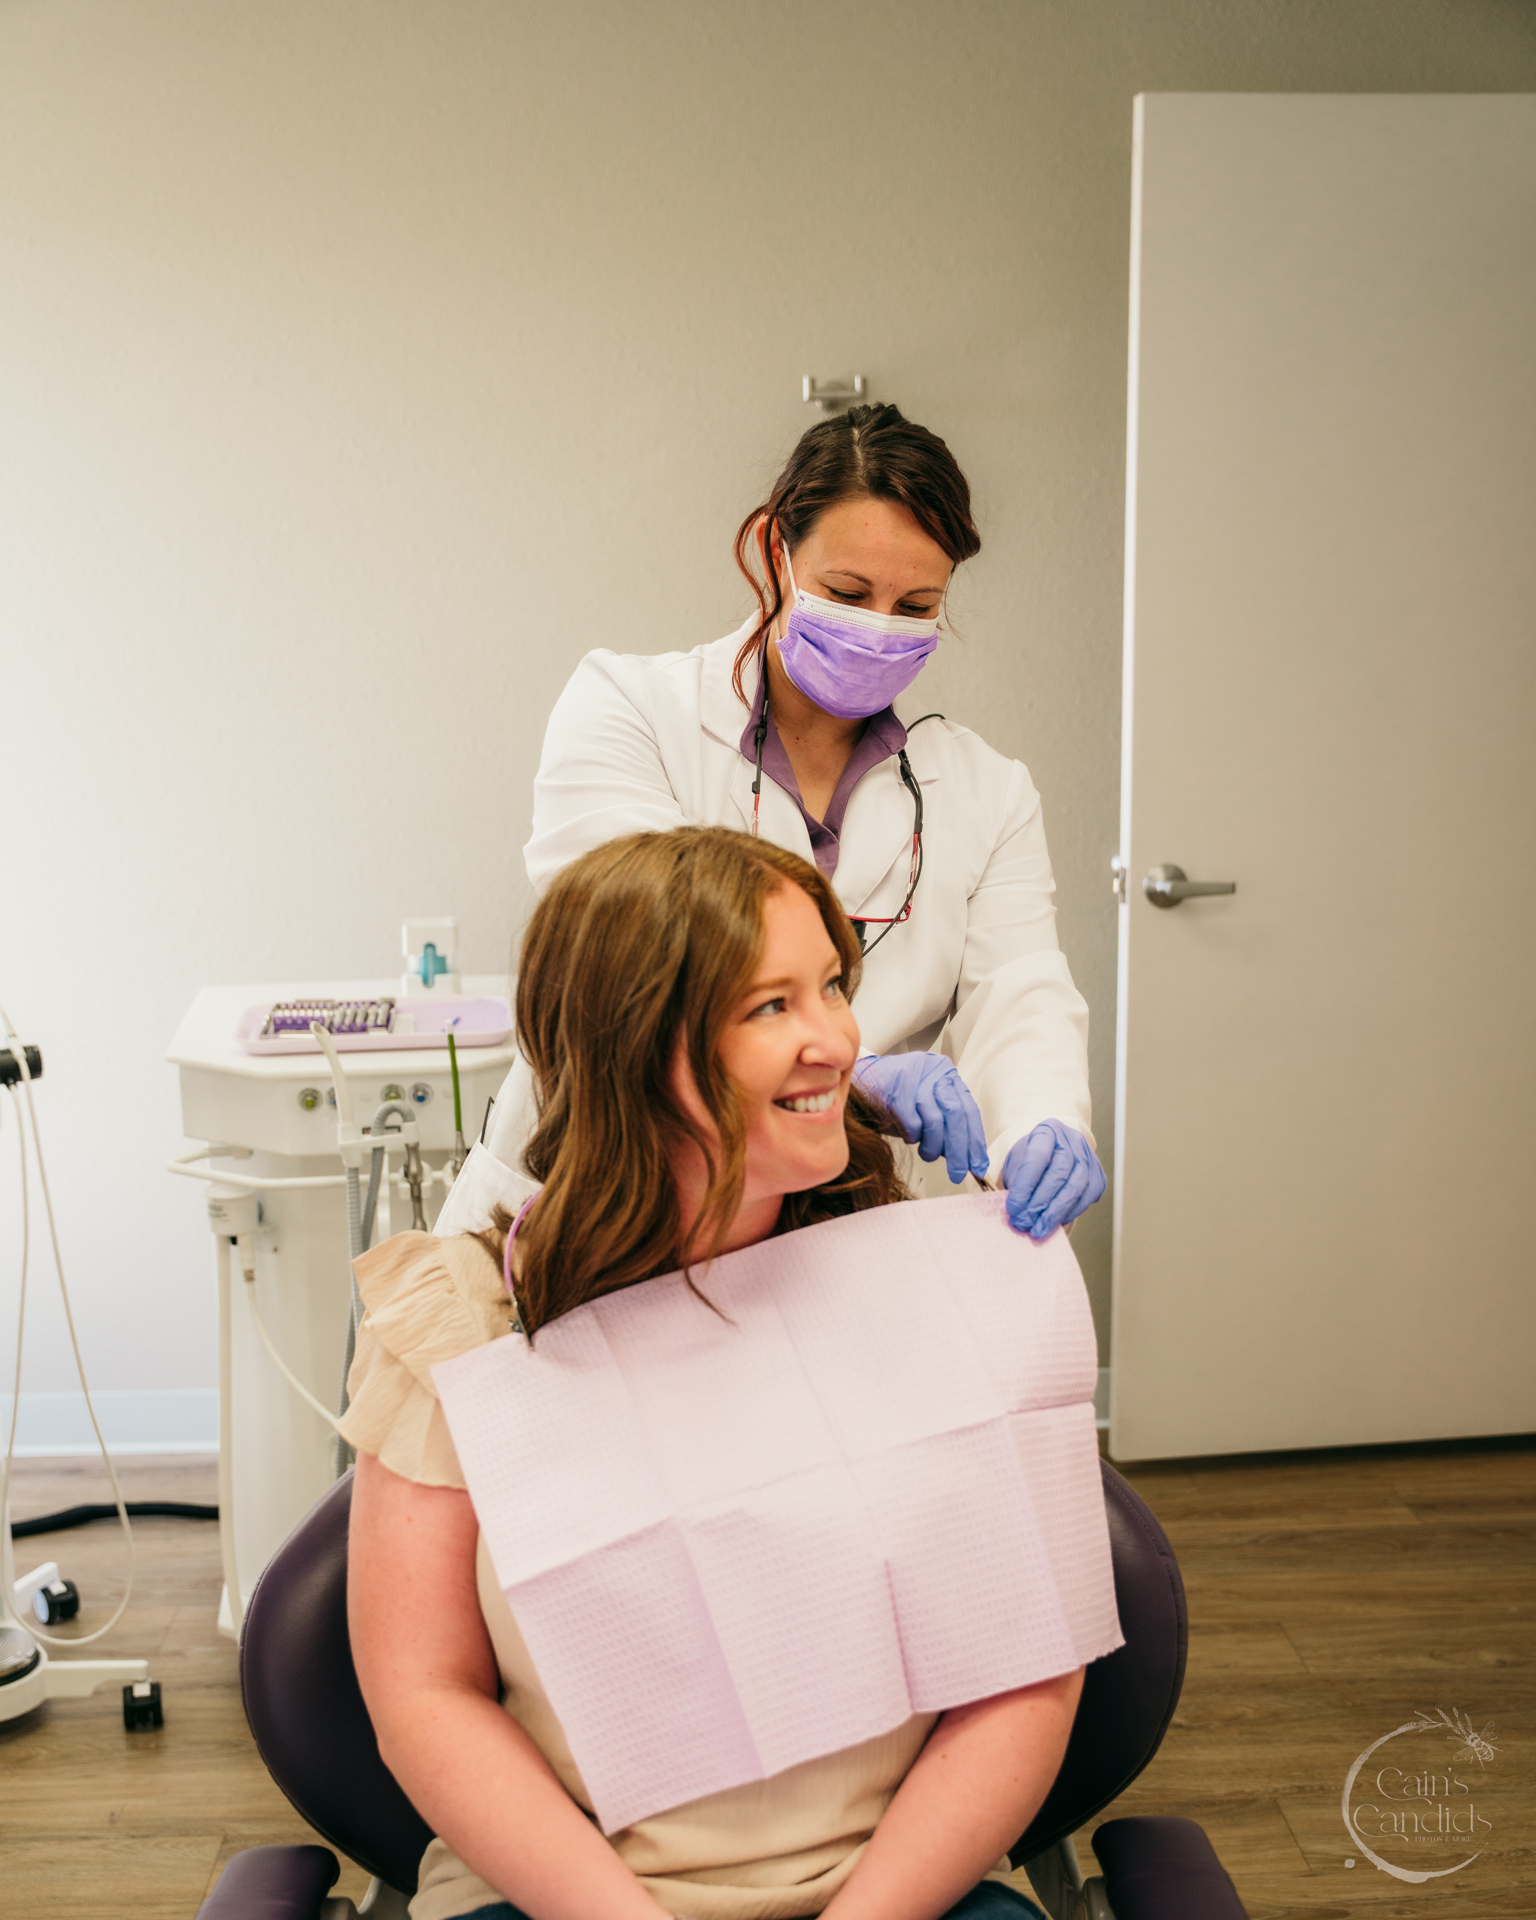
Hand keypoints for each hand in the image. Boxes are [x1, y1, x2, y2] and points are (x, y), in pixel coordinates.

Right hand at [852, 1052, 990, 1186]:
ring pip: (936, 1121)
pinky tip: (908, 1137)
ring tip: (927, 1154)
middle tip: (958, 1173)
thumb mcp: (924, 1109)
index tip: (978, 1165)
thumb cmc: (892, 1098)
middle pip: (957, 1115)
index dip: (975, 1140)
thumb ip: (945, 1126)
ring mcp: (917, 1077)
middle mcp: (935, 1072)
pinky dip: (912, 1137)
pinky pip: (913, 1123)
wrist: (856, 1082)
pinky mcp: (898, 1086)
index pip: (969, 1110)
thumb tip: (965, 1157)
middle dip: (959, 1150)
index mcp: (947, 1074)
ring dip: (932, 1146)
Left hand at [1001, 1121, 1104, 1238]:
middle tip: (1023, 1222)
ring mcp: (1089, 1157)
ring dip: (1055, 1213)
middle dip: (1039, 1202)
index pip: (1038, 1156)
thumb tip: (1018, 1213)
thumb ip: (1017, 1184)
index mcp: (1048, 1130)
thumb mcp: (1017, 1163)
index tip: (1013, 1208)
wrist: (1052, 1154)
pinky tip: (1053, 1223)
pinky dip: (1069, 1213)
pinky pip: (1086, 1198)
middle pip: (1059, 1173)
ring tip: (1037, 1230)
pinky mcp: (1099, 1176)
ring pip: (1076, 1187)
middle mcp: (1072, 1139)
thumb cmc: (1030, 1160)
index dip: (1025, 1185)